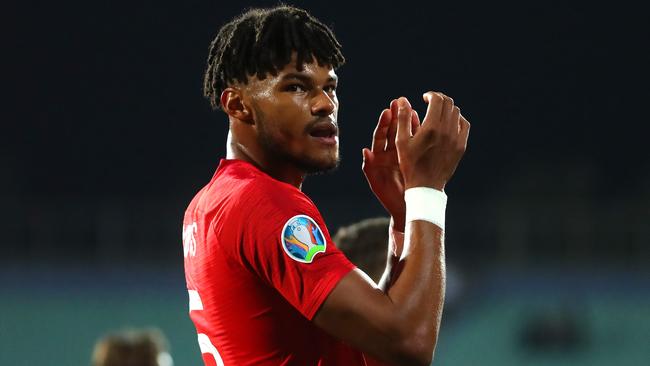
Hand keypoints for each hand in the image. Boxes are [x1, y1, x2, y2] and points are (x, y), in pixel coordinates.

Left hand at [362, 99, 420, 230]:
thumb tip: (365, 150)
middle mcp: (389, 152)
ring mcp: (402, 153)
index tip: (387, 112)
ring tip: (411, 107)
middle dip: (395, 116)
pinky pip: (415, 141)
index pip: (380, 136)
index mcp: (378, 157)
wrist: (404, 207)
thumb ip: (368, 167)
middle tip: (398, 101)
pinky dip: (417, 130)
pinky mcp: (413, 157)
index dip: (383, 124)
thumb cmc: (387, 196)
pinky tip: (421, 119)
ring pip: (404, 133)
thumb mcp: (376, 182)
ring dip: (407, 120)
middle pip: (392, 131)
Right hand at [395, 93, 468, 189]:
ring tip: (437, 113)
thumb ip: (402, 118)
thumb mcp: (401, 141)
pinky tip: (448, 122)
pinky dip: (457, 119)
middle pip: (449, 103)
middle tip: (431, 102)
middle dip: (439, 99)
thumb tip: (403, 100)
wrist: (426, 186)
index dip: (431, 95)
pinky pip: (464, 125)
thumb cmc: (410, 164)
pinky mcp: (461, 146)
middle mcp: (446, 131)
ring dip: (447, 108)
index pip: (437, 100)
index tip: (424, 97)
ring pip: (457, 113)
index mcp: (431, 128)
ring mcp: (456, 139)